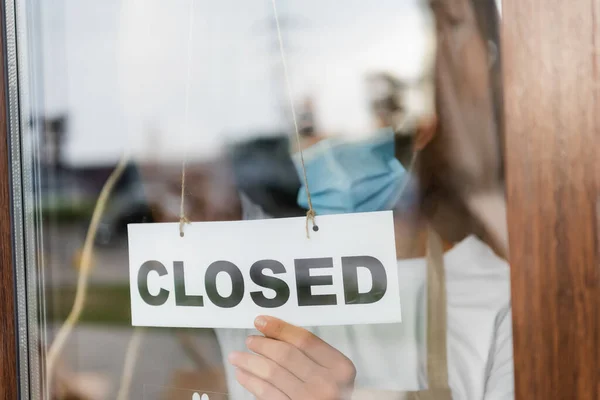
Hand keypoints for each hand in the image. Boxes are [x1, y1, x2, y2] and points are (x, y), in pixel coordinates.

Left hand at [228, 316, 355, 399]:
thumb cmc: (332, 394)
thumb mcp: (333, 373)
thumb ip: (312, 355)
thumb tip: (273, 332)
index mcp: (340, 367)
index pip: (305, 340)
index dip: (280, 328)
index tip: (260, 321)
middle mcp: (327, 384)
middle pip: (286, 355)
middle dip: (262, 345)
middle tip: (249, 340)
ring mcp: (309, 399)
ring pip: (272, 373)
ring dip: (250, 362)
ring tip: (237, 357)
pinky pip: (266, 393)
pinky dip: (251, 381)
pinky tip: (243, 375)